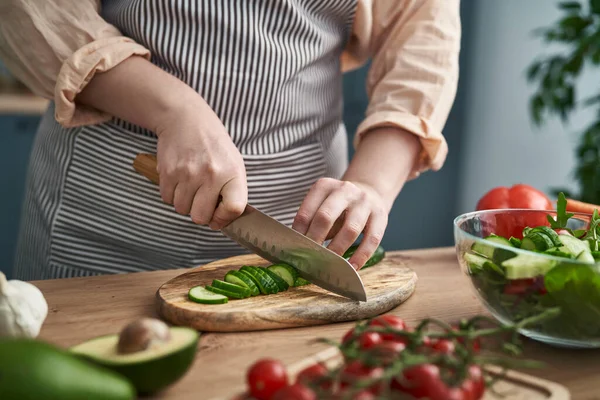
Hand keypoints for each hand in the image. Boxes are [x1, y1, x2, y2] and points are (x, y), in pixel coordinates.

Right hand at [155, 98, 247, 229]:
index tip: (219, 216)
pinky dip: (172, 194)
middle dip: (200, 213)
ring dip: (185, 202)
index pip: (234, 208)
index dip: (225, 218)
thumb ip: (232, 192)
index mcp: (233, 172)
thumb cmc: (213, 146)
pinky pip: (167, 199)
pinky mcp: (168, 172)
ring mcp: (187, 174)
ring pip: (182, 209)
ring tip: (190, 185)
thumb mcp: (233, 163)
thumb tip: (220, 221)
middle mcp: (211, 174)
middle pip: (201, 217)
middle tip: (201, 200)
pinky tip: (179, 179)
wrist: (186, 119)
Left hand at [292, 178, 387, 268]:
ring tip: (329, 265)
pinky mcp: (381, 215)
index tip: (295, 250)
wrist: (370, 191)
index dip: (299, 233)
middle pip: (326, 217)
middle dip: (315, 241)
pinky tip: (352, 267)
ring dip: (337, 250)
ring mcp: (364, 202)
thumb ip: (312, 222)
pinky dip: (361, 256)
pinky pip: (372, 239)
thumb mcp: (323, 205)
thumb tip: (299, 250)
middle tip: (310, 258)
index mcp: (324, 186)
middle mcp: (345, 190)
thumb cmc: (339, 206)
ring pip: (350, 229)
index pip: (307, 212)